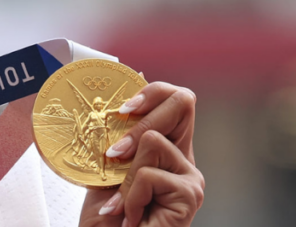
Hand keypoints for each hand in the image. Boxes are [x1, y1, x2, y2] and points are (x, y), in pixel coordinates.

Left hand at [78, 82, 204, 226]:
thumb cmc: (105, 218)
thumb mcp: (104, 169)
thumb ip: (116, 135)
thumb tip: (127, 82)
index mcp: (166, 149)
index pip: (177, 99)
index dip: (154, 90)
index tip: (122, 109)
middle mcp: (184, 159)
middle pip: (182, 102)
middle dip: (137, 125)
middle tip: (114, 156)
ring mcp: (191, 176)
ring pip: (152, 140)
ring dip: (126, 176)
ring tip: (124, 205)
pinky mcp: (191, 193)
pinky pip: (149, 173)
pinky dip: (131, 196)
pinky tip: (133, 216)